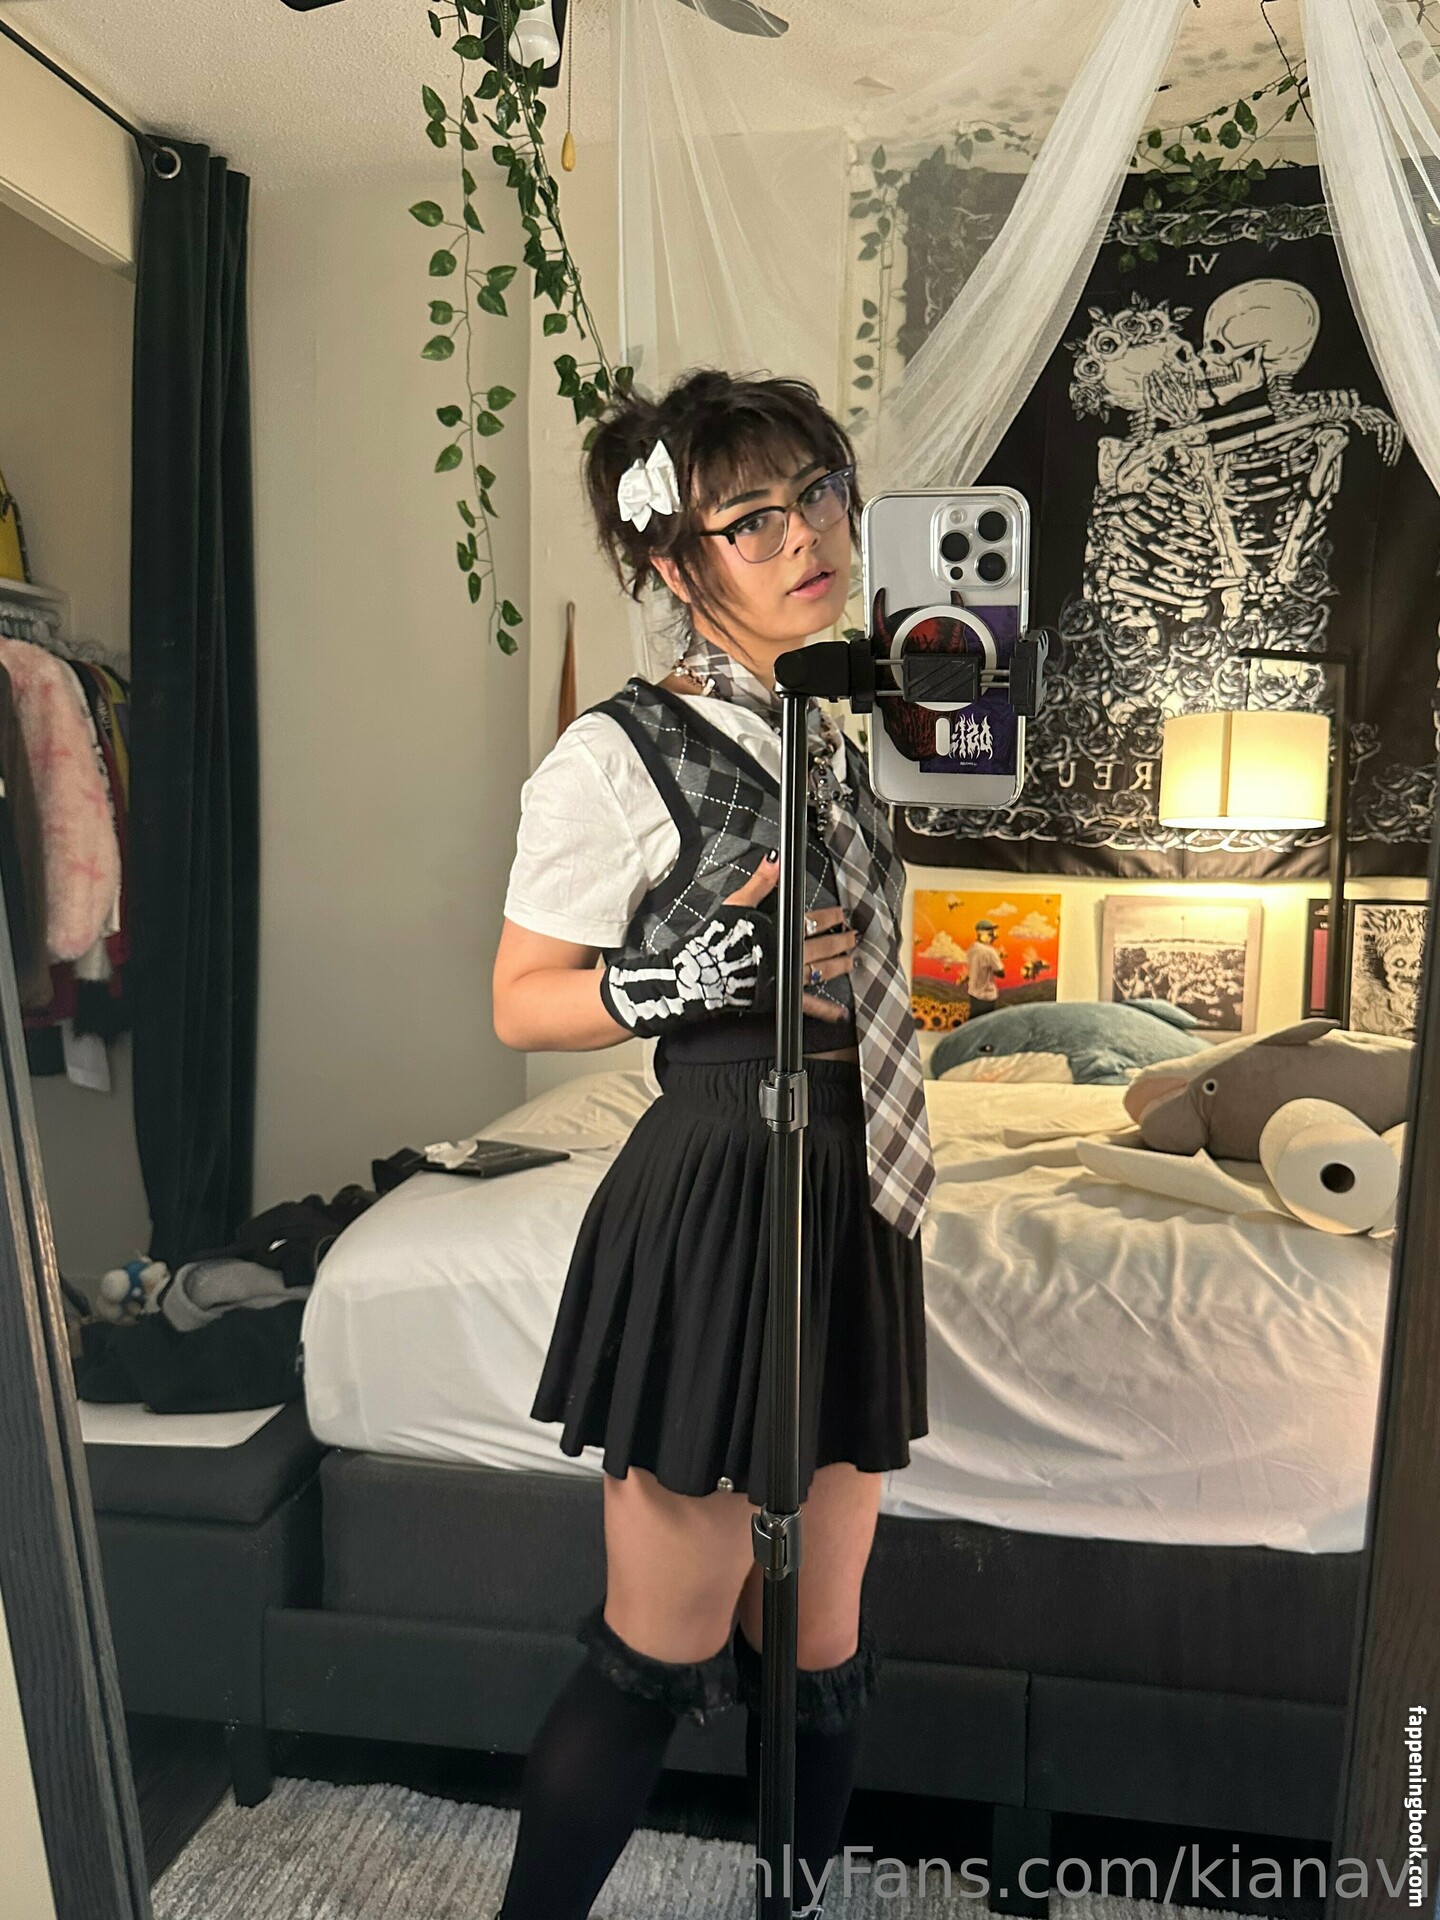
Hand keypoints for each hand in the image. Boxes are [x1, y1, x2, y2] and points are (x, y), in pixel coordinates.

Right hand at [725, 855, 857, 1024]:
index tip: (842, 914)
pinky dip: (825, 1010)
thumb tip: (775, 861)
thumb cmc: (719, 940)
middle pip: (823, 946)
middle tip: (854, 937)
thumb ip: (760, 882)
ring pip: (821, 971)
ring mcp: (788, 977)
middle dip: (842, 940)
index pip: (813, 921)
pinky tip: (839, 1013)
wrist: (706, 973)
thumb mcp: (738, 904)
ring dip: (839, 965)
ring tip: (851, 961)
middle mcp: (790, 954)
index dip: (831, 917)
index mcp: (782, 931)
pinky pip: (807, 1004)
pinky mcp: (781, 996)